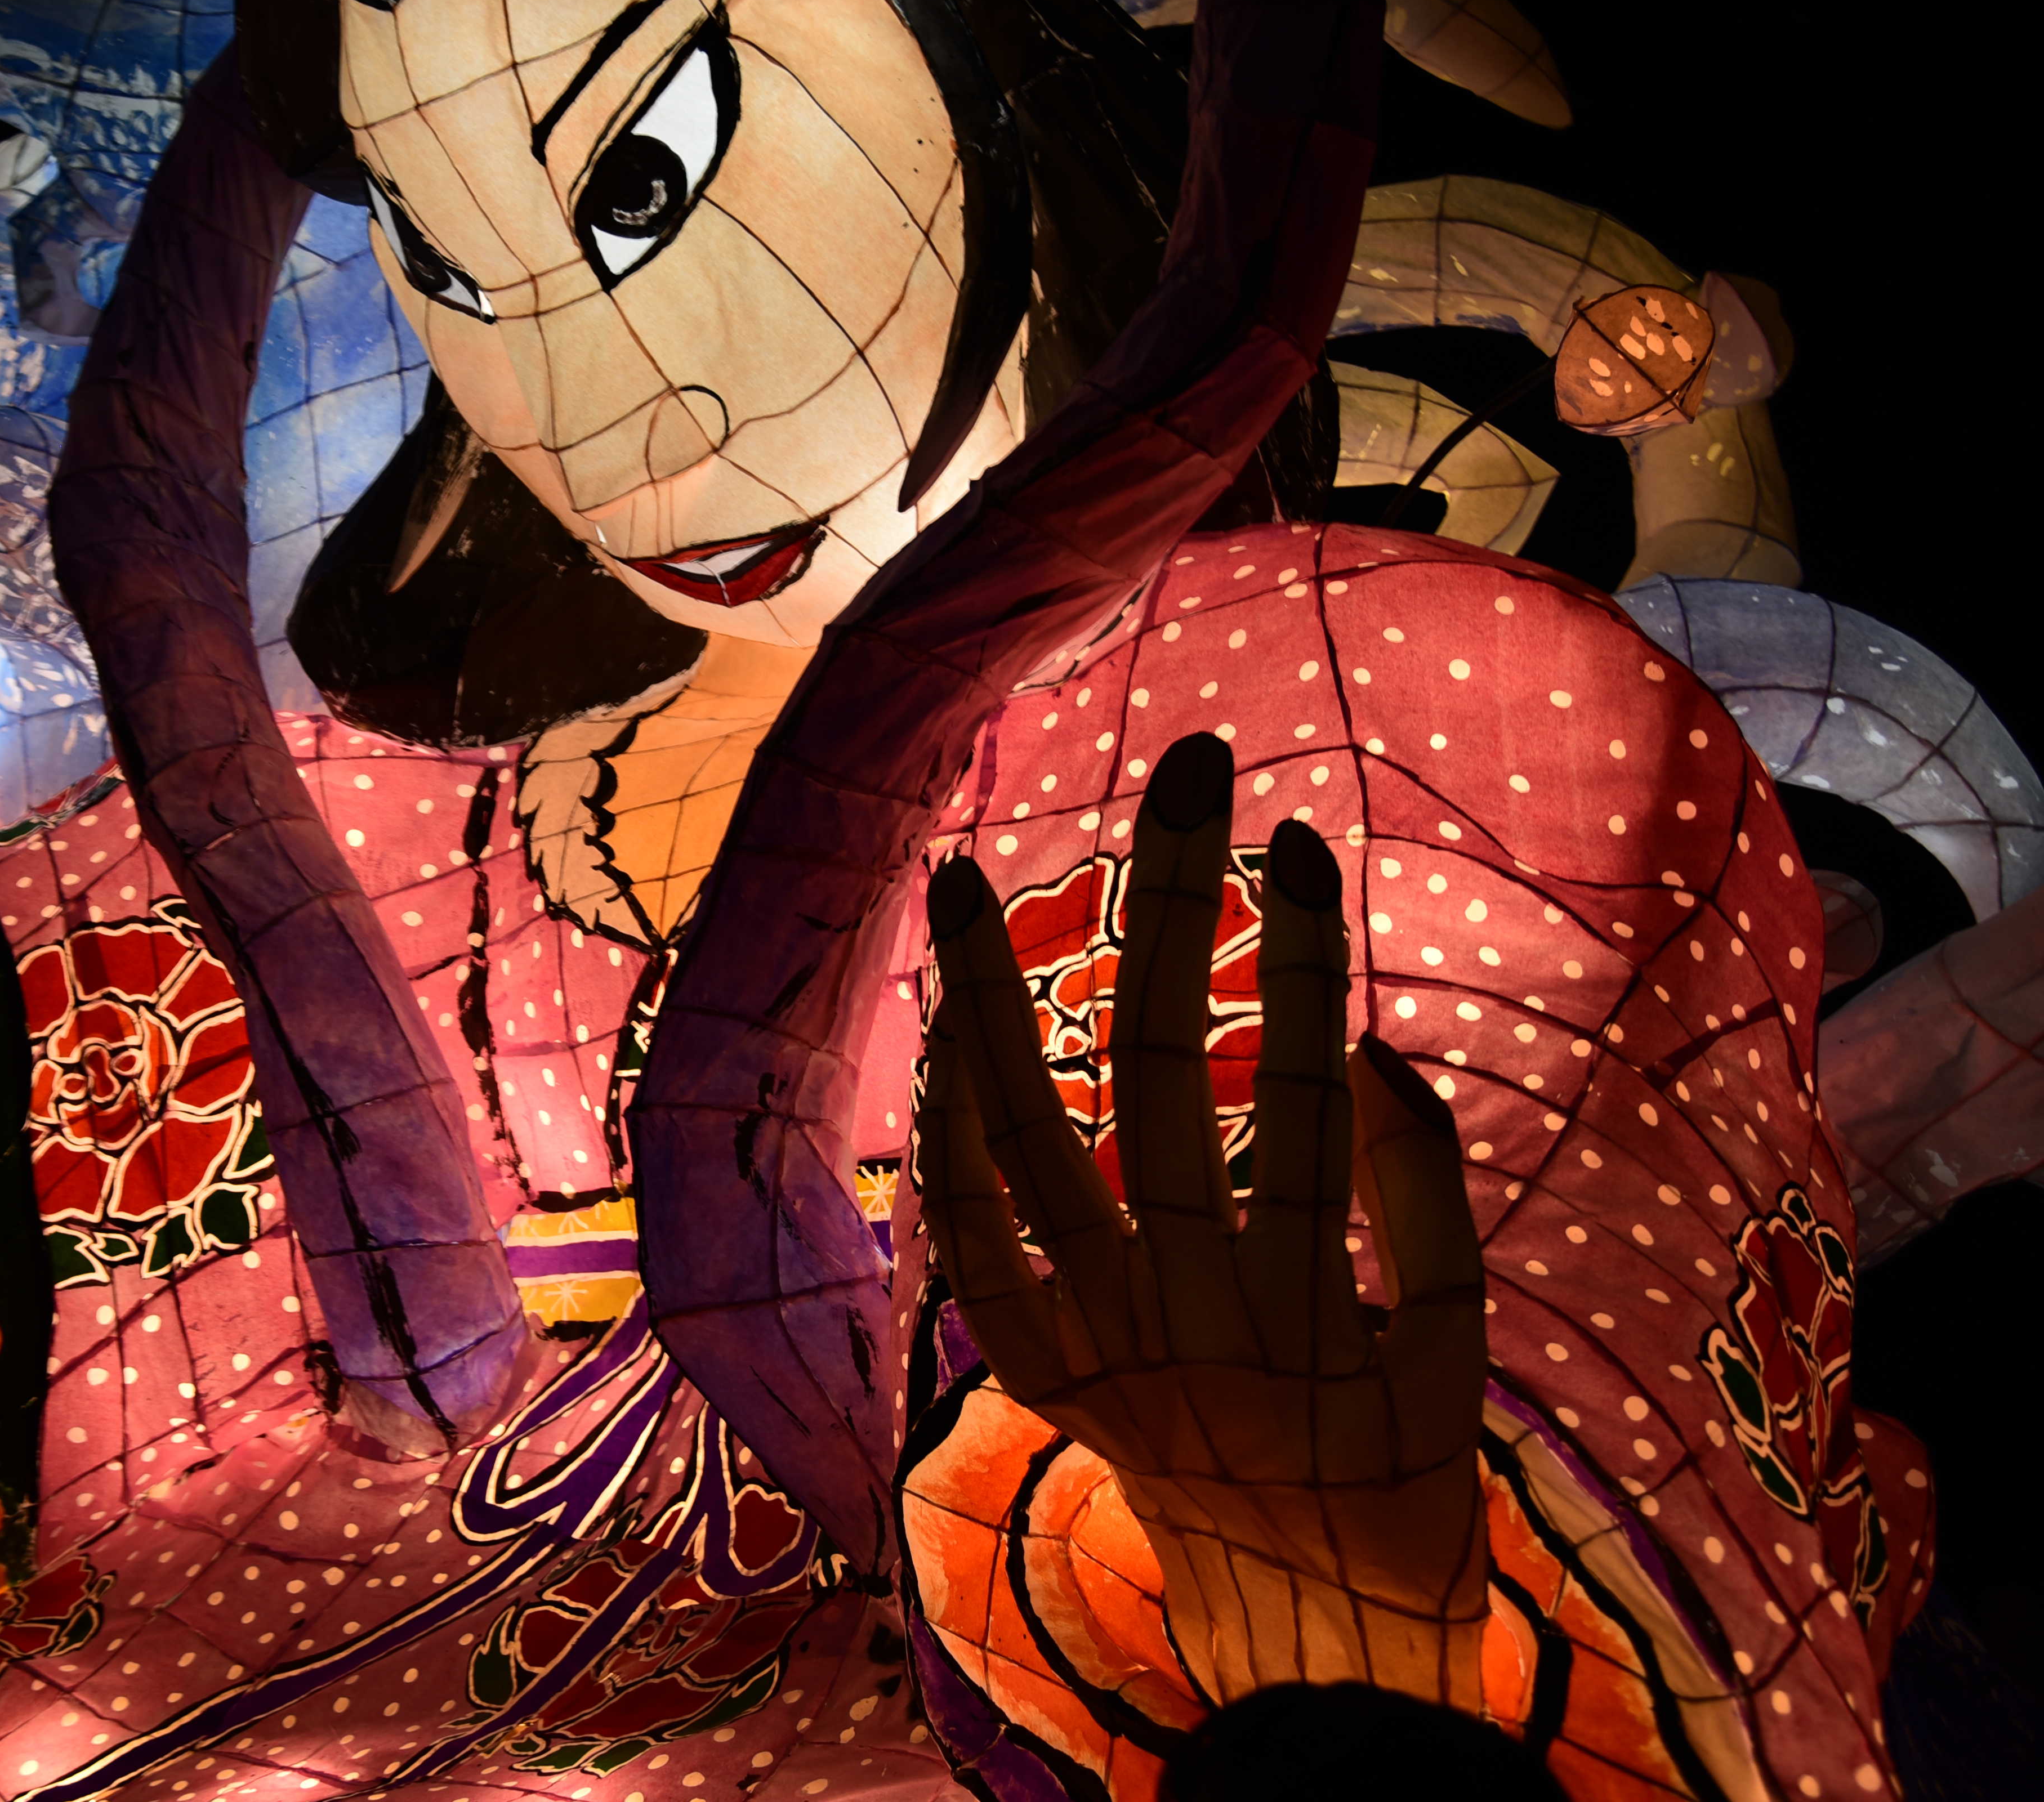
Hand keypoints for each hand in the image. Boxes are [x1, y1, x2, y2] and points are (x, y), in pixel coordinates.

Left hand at [916, 733, 1490, 1709]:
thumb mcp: (1459, 1340)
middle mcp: (1187, 1310)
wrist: (1306, 1628)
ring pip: (1019, 1131)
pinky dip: (950, 1119)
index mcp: (1312, 1301)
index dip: (1301, 949)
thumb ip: (1423, 1187)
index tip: (1296, 838)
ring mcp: (1093, 1337)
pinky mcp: (1031, 1364)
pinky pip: (967, 1226)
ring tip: (961, 866)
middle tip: (1183, 773)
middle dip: (1174, 898)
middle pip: (1161, 1062)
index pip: (1305, 1080)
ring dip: (988, 990)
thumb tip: (1366, 1040)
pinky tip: (942, 1019)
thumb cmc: (1399, 1467)